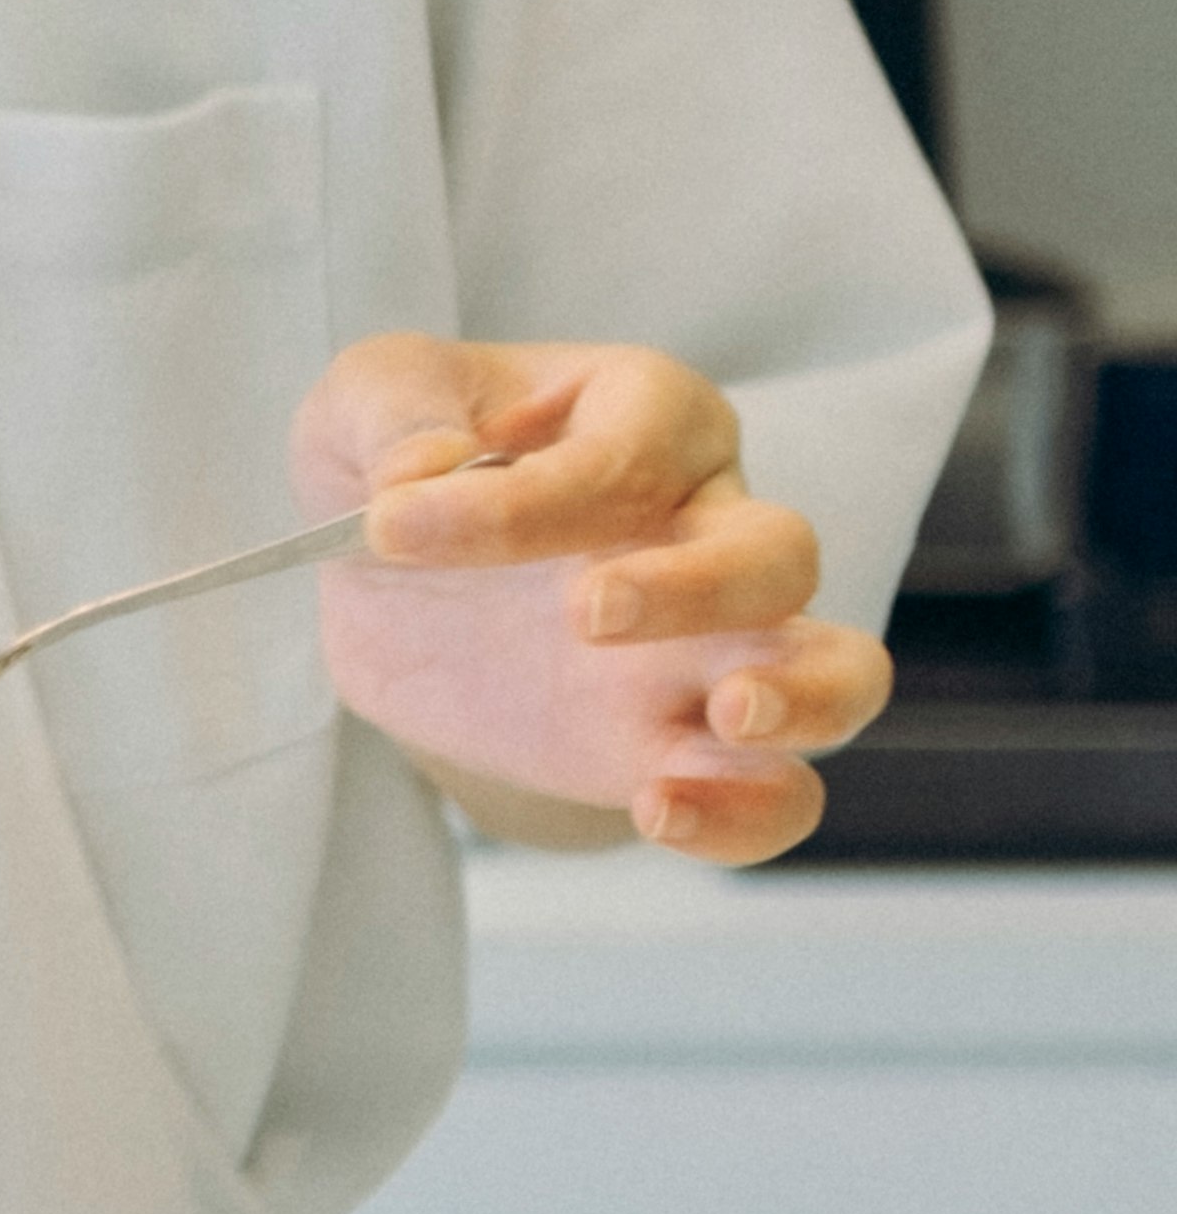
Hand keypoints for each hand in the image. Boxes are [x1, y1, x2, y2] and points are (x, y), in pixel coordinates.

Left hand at [290, 337, 891, 864]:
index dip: (516, 498)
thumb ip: (397, 417)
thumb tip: (423, 479)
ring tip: (727, 716)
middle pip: (779, 551)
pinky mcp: (681, 745)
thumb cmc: (407, 458)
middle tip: (587, 614)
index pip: (627, 454)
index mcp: (646, 414)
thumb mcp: (371, 401)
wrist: (393, 585)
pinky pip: (776, 792)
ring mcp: (713, 647)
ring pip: (841, 672)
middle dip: (700, 586)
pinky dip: (744, 812)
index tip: (392, 525)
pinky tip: (660, 810)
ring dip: (804, 698)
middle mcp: (708, 524)